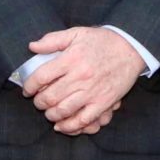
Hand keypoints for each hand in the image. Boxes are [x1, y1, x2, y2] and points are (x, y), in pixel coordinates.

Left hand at [22, 27, 143, 134]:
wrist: (131, 48)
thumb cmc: (103, 41)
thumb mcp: (77, 33)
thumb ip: (53, 40)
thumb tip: (32, 47)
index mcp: (71, 59)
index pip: (41, 77)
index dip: (30, 86)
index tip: (27, 90)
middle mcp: (80, 76)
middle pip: (50, 96)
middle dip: (39, 103)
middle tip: (38, 102)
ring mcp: (92, 91)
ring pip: (63, 110)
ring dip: (51, 115)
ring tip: (49, 112)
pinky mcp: (103, 102)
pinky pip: (83, 119)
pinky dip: (70, 126)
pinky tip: (61, 126)